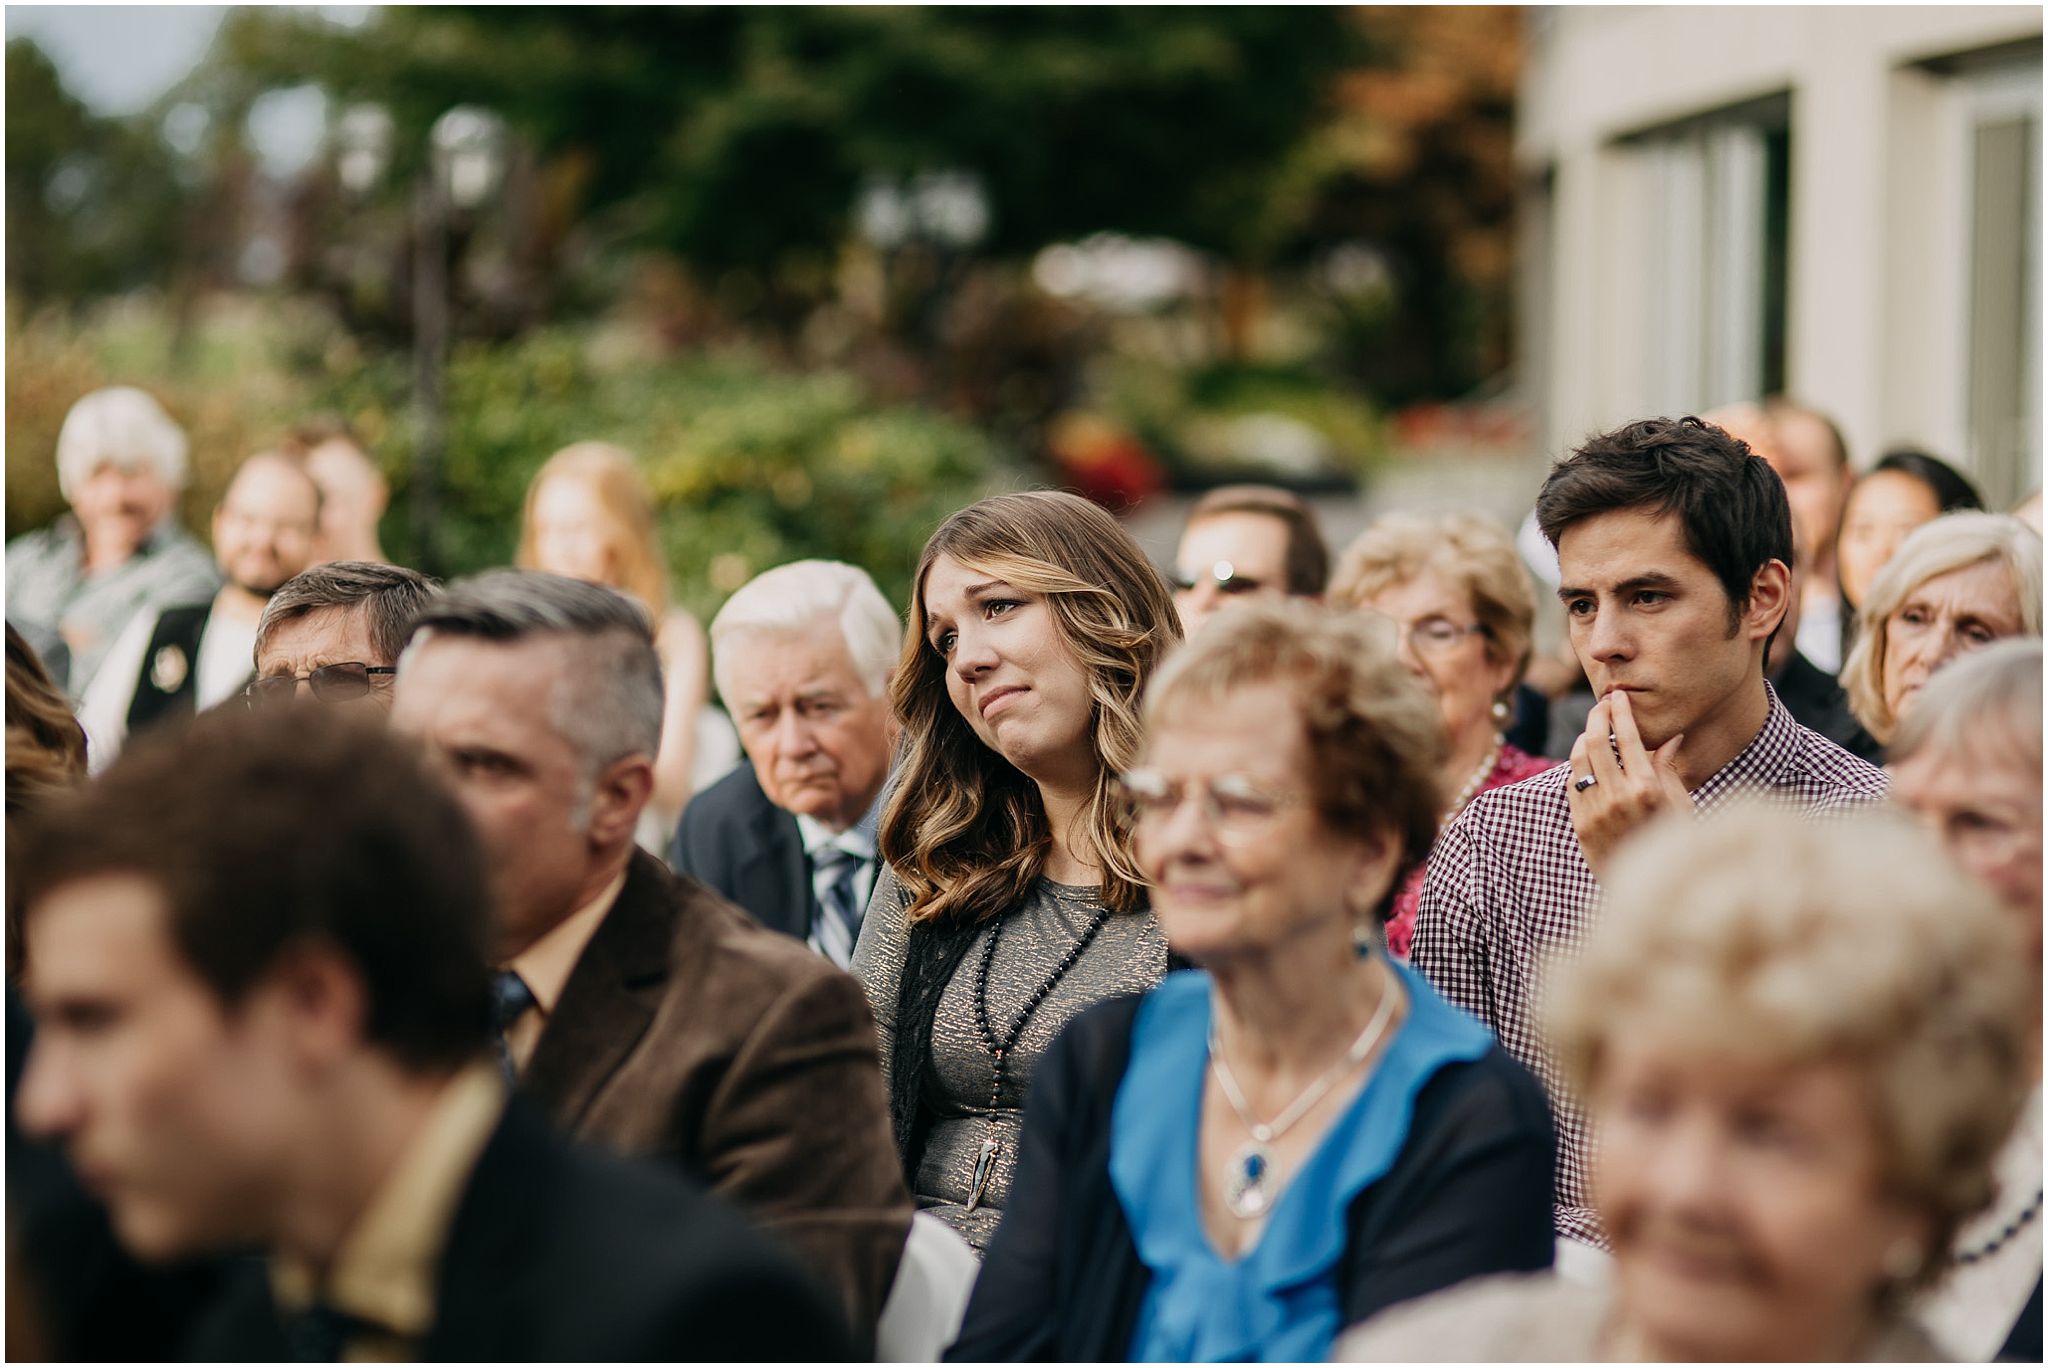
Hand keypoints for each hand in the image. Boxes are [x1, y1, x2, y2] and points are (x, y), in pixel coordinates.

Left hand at [1566, 689, 1689, 879]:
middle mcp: (1617, 798)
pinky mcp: (1579, 824)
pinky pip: (1572, 783)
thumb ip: (1669, 768)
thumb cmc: (1675, 843)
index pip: (1628, 738)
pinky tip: (1589, 760)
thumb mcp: (1681, 806)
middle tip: (1602, 704)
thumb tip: (1671, 735)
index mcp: (1647, 790)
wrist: (1650, 890)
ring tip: (1595, 730)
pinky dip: (1579, 765)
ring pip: (1578, 760)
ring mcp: (1594, 812)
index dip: (1620, 712)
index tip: (1618, 696)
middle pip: (1595, 741)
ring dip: (1584, 738)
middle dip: (1597, 716)